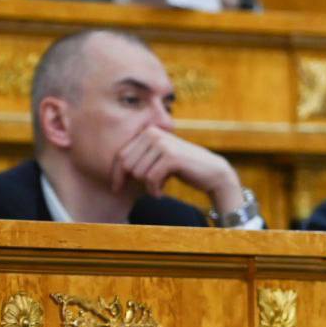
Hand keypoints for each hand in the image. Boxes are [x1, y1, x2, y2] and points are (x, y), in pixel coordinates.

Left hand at [111, 126, 244, 214]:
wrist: (212, 173)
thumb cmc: (182, 169)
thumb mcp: (158, 159)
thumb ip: (139, 159)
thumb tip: (113, 173)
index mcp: (147, 132)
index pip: (121, 155)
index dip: (116, 175)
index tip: (117, 188)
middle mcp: (153, 134)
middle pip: (127, 164)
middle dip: (134, 182)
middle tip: (147, 189)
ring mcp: (163, 144)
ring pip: (138, 173)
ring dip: (147, 187)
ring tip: (157, 189)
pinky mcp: (171, 156)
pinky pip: (151, 178)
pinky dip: (153, 191)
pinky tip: (160, 194)